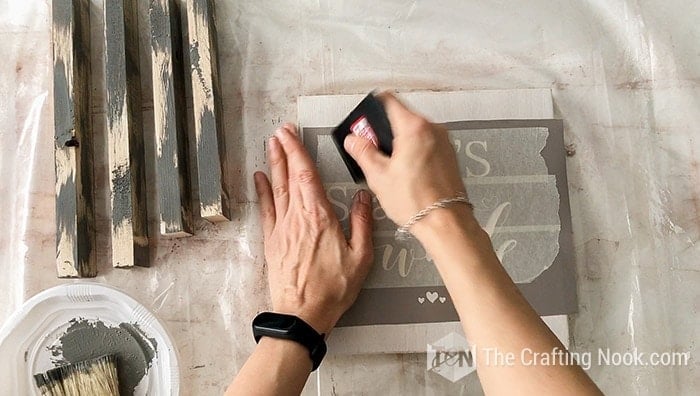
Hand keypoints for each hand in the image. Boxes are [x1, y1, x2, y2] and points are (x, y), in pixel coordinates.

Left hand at [254, 124, 373, 334]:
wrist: (302, 314)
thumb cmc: (333, 289)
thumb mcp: (361, 257)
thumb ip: (361, 223)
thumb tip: (361, 196)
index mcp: (320, 217)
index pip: (306, 175)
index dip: (298, 151)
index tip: (291, 134)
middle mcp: (297, 217)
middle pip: (289, 176)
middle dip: (284, 150)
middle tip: (280, 131)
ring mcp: (282, 228)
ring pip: (277, 188)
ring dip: (274, 165)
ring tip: (271, 145)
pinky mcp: (273, 242)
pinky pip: (266, 210)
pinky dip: (263, 192)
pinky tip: (260, 178)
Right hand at [343, 92, 467, 226]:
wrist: (445, 222)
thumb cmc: (418, 202)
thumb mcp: (378, 176)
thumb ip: (362, 152)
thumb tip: (354, 141)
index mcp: (414, 128)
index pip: (389, 100)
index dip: (372, 106)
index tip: (364, 117)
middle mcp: (433, 130)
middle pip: (402, 116)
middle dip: (384, 129)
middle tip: (370, 146)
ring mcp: (443, 142)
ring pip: (414, 131)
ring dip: (398, 141)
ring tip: (387, 163)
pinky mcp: (448, 155)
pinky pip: (426, 143)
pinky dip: (413, 150)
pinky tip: (405, 171)